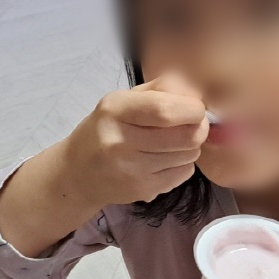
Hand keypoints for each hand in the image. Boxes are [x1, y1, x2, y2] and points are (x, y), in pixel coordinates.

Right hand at [66, 72, 208, 206]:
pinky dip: (183, 163)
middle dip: (198, 127)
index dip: (193, 108)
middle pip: (187, 136)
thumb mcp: (126, 98)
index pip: (165, 109)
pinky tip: (164, 159)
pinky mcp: (142, 190)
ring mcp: (131, 170)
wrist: (79, 172)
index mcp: (115, 110)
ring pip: (189, 154)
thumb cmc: (109, 127)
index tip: (195, 108)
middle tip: (190, 124)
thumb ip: (163, 88)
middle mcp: (120, 141)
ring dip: (190, 146)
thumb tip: (197, 96)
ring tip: (171, 142)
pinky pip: (185, 173)